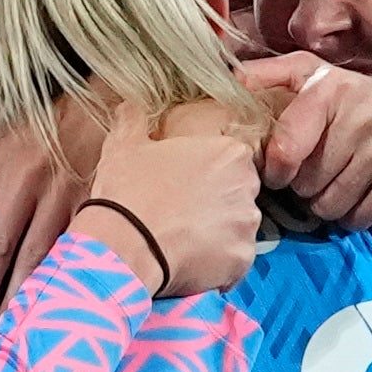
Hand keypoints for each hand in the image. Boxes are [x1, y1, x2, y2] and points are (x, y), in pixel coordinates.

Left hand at [0, 94, 113, 319]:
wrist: (98, 107)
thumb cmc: (42, 133)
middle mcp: (21, 186)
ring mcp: (59, 200)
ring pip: (36, 260)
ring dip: (20, 298)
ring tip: (9, 330)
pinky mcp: (91, 209)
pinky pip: (74, 254)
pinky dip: (62, 281)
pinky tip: (54, 305)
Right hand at [81, 107, 260, 301]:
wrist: (124, 245)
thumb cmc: (128, 191)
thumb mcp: (125, 145)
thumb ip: (134, 120)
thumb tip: (130, 107)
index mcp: (229, 152)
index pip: (232, 160)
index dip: (208, 173)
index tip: (187, 183)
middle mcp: (247, 187)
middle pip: (239, 193)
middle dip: (217, 202)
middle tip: (184, 211)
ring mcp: (247, 226)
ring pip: (237, 228)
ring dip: (217, 233)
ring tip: (183, 238)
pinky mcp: (242, 260)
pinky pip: (234, 261)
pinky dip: (216, 263)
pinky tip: (188, 259)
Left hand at [242, 54, 371, 235]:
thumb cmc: (362, 106)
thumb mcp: (321, 79)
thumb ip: (276, 75)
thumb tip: (230, 79)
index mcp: (332, 89)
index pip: (285, 146)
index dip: (275, 168)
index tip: (278, 171)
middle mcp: (361, 116)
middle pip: (304, 183)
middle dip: (306, 186)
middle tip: (322, 172)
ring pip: (327, 205)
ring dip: (327, 204)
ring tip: (340, 183)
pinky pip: (355, 218)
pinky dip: (352, 217)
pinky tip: (362, 195)